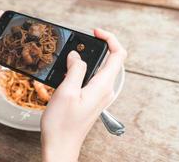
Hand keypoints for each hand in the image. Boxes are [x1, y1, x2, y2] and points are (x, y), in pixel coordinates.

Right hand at [41, 29, 126, 161]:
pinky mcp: (93, 100)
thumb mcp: (66, 91)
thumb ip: (75, 70)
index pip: (118, 55)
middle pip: (111, 60)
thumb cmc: (62, 123)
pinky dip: (84, 70)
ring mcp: (100, 96)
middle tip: (79, 43)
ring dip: (88, 59)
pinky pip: (93, 79)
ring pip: (100, 69)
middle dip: (97, 47)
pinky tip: (69, 72)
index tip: (94, 32)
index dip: (110, 39)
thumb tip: (77, 56)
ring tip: (71, 56)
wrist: (61, 145)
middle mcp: (106, 90)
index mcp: (103, 85)